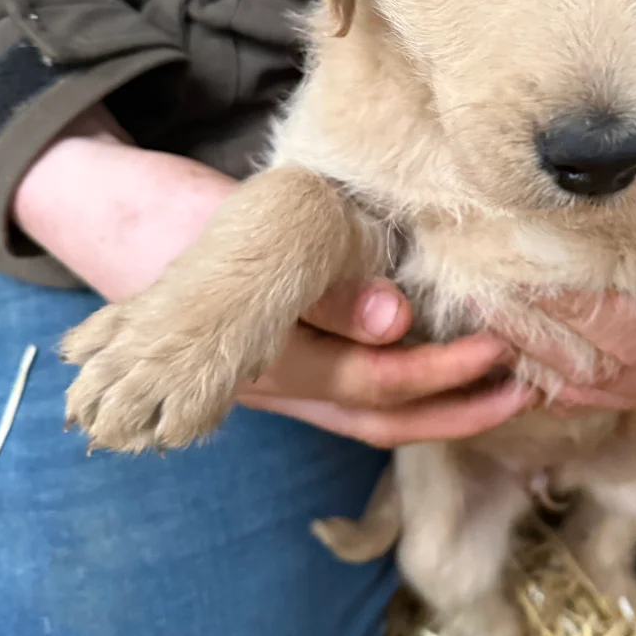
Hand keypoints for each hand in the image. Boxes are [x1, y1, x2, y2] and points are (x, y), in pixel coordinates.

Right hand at [14, 110, 529, 446]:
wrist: (112, 220)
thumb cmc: (175, 222)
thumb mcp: (241, 235)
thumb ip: (316, 285)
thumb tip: (392, 321)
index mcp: (262, 357)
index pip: (362, 381)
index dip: (432, 372)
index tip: (491, 348)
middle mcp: (276, 386)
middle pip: (375, 415)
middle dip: (456, 406)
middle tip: (523, 380)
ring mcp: (281, 383)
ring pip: (369, 415)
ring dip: (444, 409)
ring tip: (512, 389)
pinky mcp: (290, 367)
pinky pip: (357, 394)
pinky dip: (414, 390)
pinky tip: (459, 372)